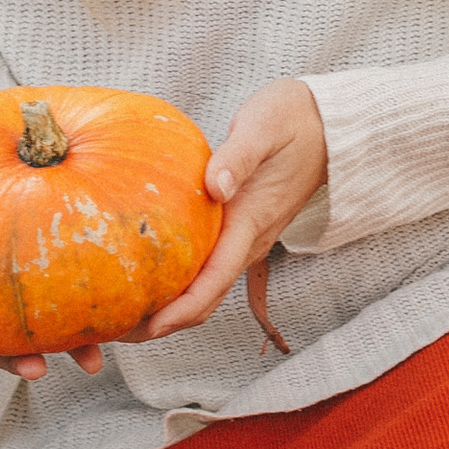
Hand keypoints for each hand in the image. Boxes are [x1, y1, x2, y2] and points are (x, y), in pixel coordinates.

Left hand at [142, 79, 328, 342]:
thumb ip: (239, 156)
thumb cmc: (292, 118)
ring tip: (124, 309)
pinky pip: (209, 267)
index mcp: (252, 219)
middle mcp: (250, 238)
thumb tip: (215, 187)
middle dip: (165, 320)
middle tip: (116, 330)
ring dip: (170, 305)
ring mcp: (248, 236)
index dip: (181, 310)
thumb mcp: (264, 126)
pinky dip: (179, 282)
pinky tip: (148, 272)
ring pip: (208, 286)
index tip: (148, 328)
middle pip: (207, 296)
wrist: (331, 125)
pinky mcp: (243, 227)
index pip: (215, 279)